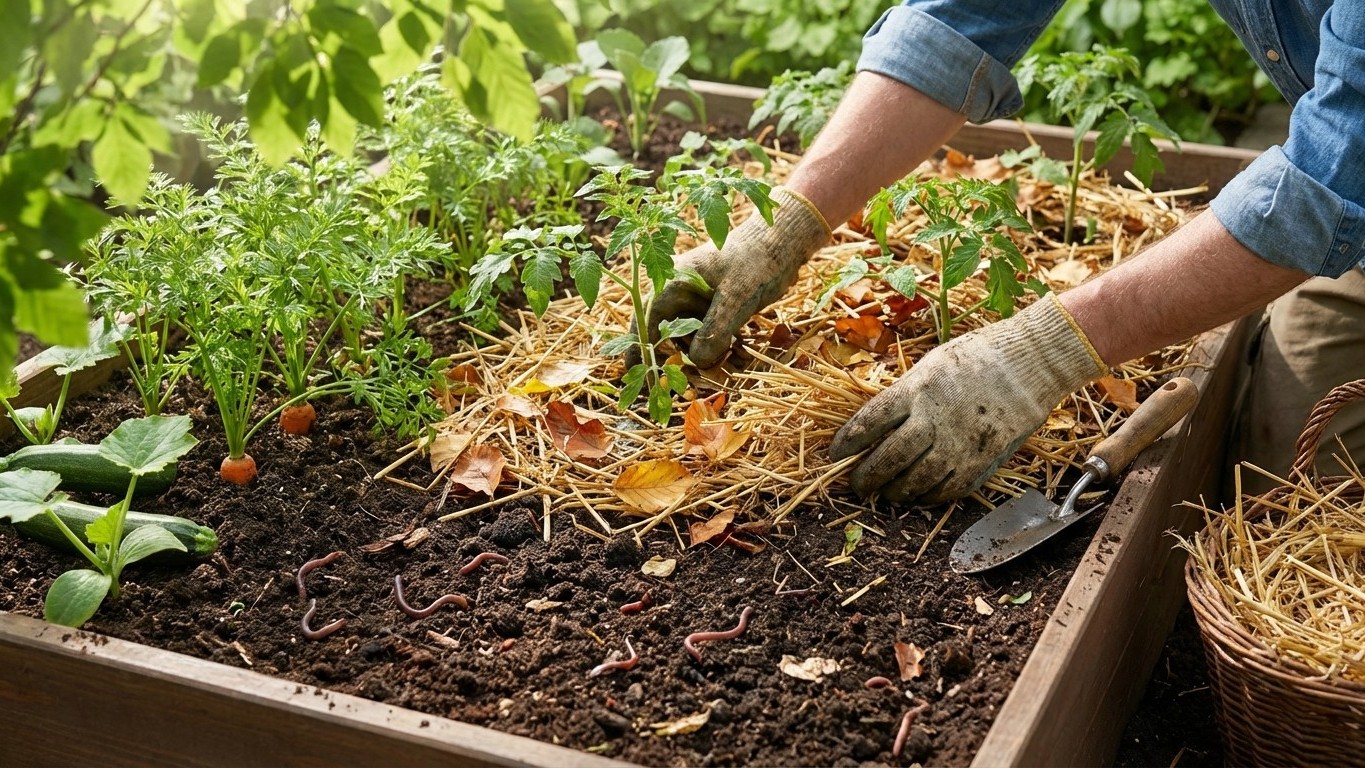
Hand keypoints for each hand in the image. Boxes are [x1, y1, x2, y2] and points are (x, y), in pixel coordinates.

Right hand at [629, 187, 830, 368]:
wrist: (782, 243)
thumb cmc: (756, 262)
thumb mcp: (735, 298)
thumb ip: (714, 331)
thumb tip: (696, 363)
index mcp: (673, 283)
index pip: (646, 321)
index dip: (638, 349)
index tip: (634, 374)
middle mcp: (679, 293)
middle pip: (670, 336)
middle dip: (687, 357)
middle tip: (710, 373)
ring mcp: (696, 301)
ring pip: (692, 339)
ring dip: (709, 354)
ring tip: (736, 356)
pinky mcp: (713, 307)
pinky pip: (709, 335)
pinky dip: (721, 346)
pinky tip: (740, 350)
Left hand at [829, 294, 1105, 503]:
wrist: (1032, 361)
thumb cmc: (979, 356)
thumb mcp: (932, 365)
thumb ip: (907, 395)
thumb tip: (881, 423)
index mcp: (916, 389)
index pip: (869, 421)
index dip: (848, 441)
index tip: (835, 454)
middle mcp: (933, 418)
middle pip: (889, 457)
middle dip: (867, 476)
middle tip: (857, 485)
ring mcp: (959, 442)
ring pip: (917, 480)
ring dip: (897, 491)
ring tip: (888, 494)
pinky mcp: (983, 458)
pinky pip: (950, 488)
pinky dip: (931, 496)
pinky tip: (922, 496)